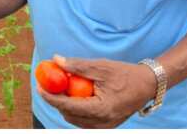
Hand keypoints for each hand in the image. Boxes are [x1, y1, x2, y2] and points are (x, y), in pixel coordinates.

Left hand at [37, 54, 156, 128]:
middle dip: (57, 100)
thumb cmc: (125, 74)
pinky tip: (76, 96)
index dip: (51, 97)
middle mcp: (102, 122)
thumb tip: (56, 60)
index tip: (39, 87)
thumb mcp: (100, 67)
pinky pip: (84, 121)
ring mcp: (105, 126)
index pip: (68, 107)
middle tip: (49, 84)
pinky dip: (76, 109)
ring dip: (66, 105)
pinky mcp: (107, 126)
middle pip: (69, 115)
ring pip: (75, 120)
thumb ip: (77, 66)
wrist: (147, 85)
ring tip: (64, 88)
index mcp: (101, 109)